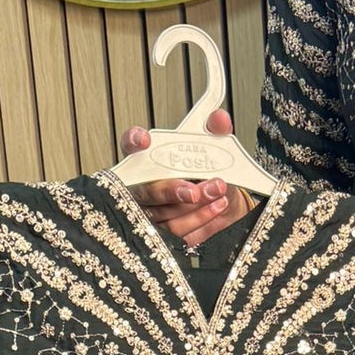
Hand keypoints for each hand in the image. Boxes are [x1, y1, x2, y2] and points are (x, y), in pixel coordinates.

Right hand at [119, 107, 252, 245]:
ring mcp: (152, 213)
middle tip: (194, 189)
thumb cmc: (207, 174)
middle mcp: (144, 187)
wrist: (224, 204)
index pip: (131, 148)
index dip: (134, 143)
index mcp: (148, 159)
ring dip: (193, 207)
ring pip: (164, 214)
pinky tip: (216, 208)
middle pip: (146, 190)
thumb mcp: (215, 150)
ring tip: (217, 193)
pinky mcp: (165, 235)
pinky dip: (200, 220)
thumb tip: (219, 119)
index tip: (145, 141)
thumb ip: (216, 132)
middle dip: (171, 189)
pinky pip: (177, 232)